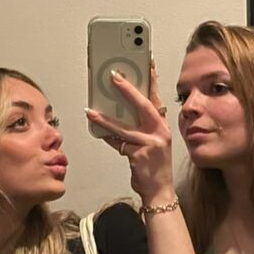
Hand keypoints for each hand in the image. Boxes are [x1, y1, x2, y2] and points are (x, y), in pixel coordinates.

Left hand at [86, 62, 175, 207]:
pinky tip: (97, 132)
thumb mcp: (153, 143)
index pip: (157, 98)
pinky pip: (118, 143)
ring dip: (105, 118)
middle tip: (114, 76)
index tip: (148, 62)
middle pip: (143, 105)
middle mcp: (160, 132)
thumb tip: (119, 113)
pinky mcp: (139, 155)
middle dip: (128, 89)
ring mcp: (150, 144)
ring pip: (124, 127)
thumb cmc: (154, 167)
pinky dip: (107, 138)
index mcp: (163, 126)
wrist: (160, 191)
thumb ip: (142, 128)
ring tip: (90, 111)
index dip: (152, 80)